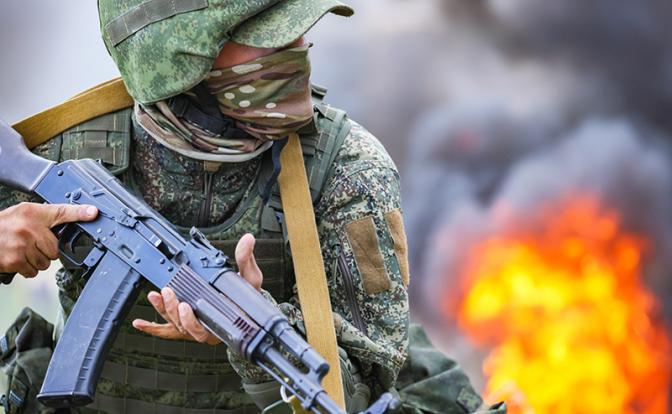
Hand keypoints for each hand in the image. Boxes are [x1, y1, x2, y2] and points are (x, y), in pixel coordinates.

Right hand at [0, 202, 97, 276]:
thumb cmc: (3, 226)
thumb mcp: (24, 213)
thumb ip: (46, 218)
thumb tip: (71, 221)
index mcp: (33, 213)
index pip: (62, 212)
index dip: (80, 213)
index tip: (93, 213)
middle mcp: (29, 228)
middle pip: (56, 248)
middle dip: (46, 250)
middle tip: (31, 244)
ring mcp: (22, 245)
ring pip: (46, 262)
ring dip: (36, 261)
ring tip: (23, 251)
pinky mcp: (15, 260)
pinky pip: (33, 271)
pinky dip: (27, 269)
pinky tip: (17, 259)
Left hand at [132, 233, 262, 343]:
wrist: (247, 312)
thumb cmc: (248, 297)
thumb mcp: (250, 278)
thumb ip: (246, 259)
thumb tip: (248, 239)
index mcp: (222, 323)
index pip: (203, 327)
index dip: (191, 320)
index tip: (184, 305)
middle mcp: (206, 330)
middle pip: (184, 327)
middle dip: (172, 310)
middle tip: (168, 293)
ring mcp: (194, 329)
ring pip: (174, 325)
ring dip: (162, 310)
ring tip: (154, 295)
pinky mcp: (186, 326)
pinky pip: (167, 331)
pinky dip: (152, 328)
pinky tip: (138, 323)